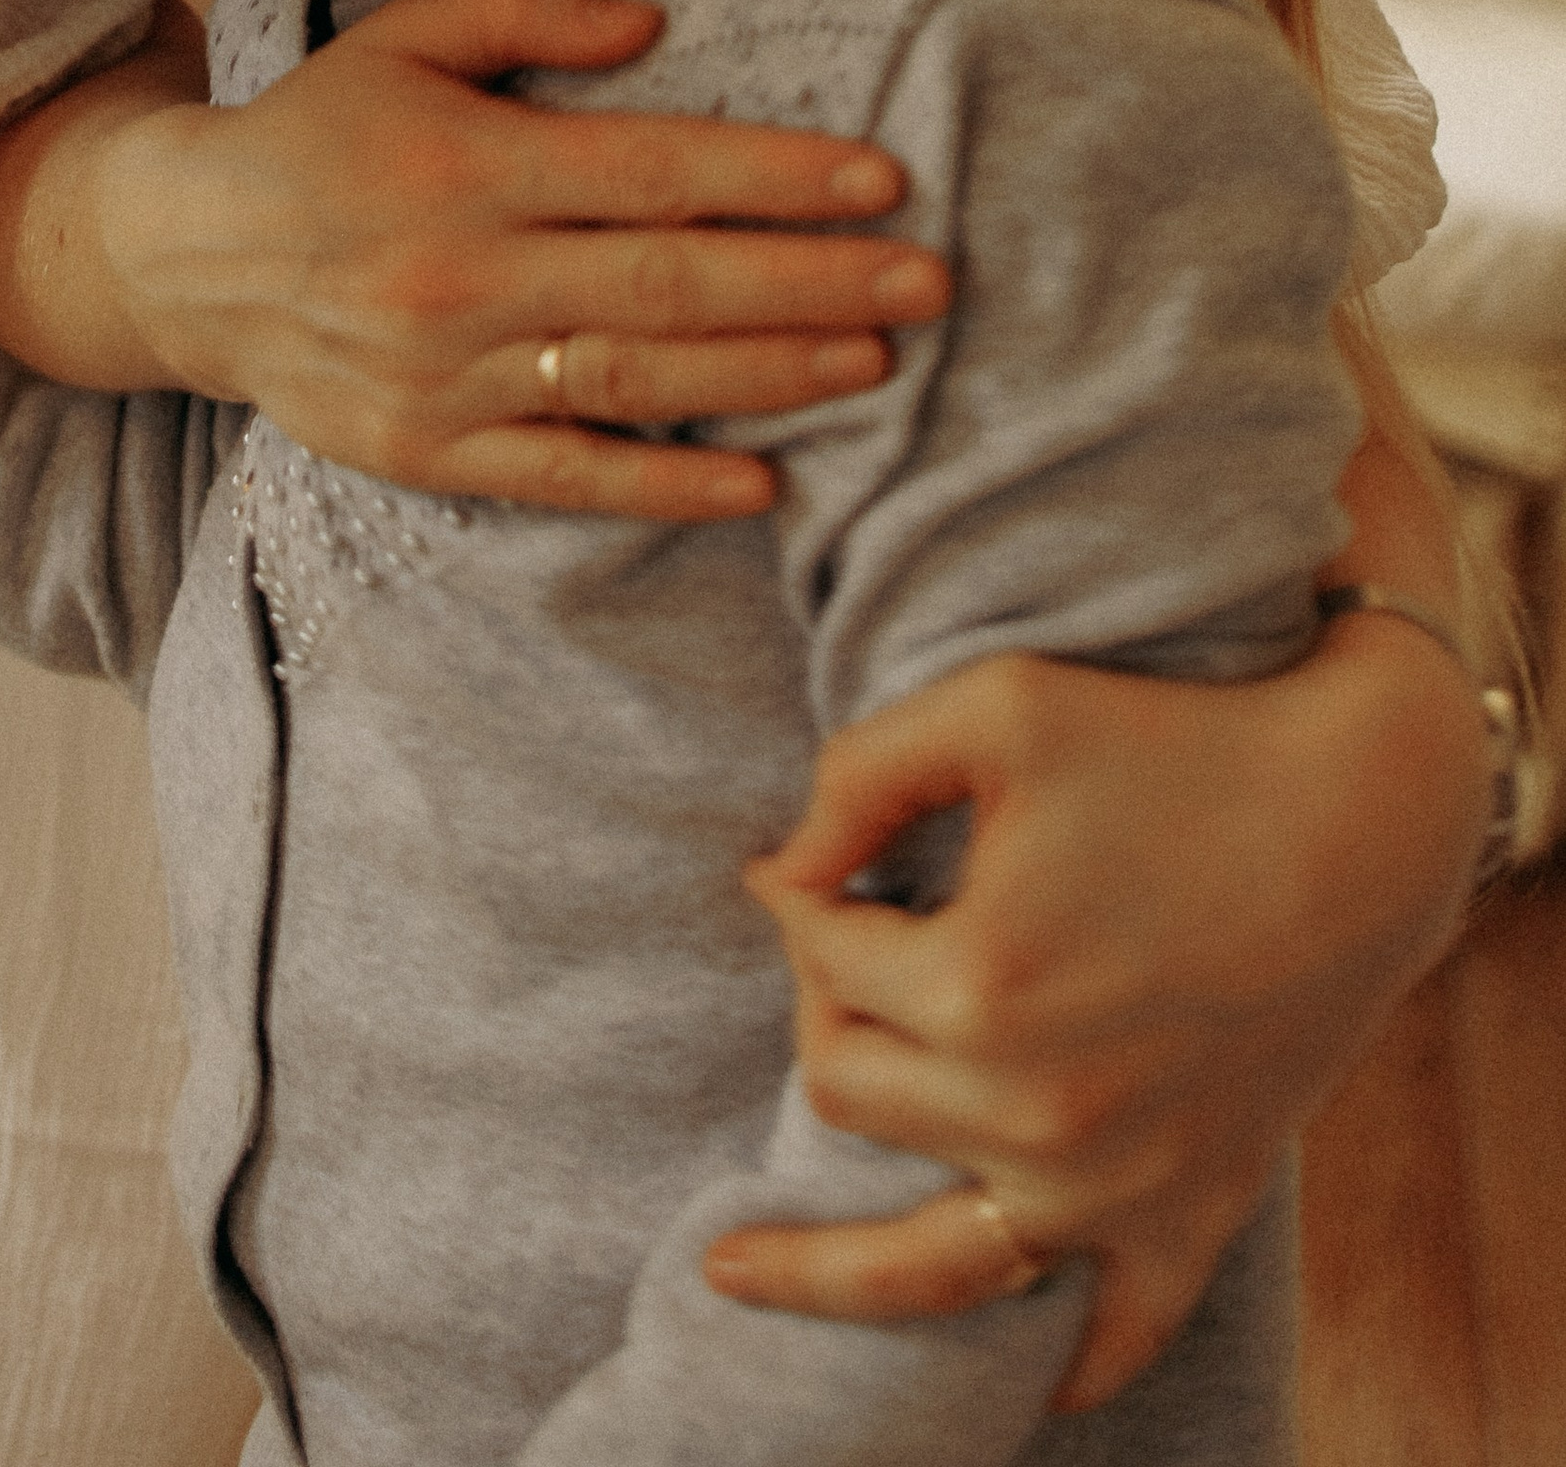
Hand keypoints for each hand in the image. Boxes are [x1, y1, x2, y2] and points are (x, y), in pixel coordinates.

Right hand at [91, 0, 945, 519]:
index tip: (882, 177)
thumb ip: (523, 5)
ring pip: (632, 380)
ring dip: (766, 376)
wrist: (184, 255)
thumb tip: (651, 22)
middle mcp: (461, 272)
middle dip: (810, 281)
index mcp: (467, 160)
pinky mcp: (428, 455)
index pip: (650, 170)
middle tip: (929, 280)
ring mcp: (444, 375)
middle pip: (665, 282)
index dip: (772, 175)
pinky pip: (563, 477)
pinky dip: (661, 484)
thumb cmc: (322, 129)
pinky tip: (761, 482)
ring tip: (876, 361)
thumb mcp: (402, 32)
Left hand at [703, 618, 1488, 1405]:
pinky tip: (1014, 1381)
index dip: (800, 898)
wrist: (1359, 816)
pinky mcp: (1192, 1213)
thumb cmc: (1169, 741)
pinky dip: (1058, 1367)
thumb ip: (859, 776)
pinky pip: (1110, 1338)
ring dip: (822, 1270)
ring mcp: (1115, 1184)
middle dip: (826, 1013)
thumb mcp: (993, 706)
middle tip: (848, 957)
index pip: (820, 958)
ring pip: (925, 1260)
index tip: (806, 867)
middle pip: (847, 1091)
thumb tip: (780, 874)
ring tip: (728, 1273)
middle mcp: (1035, 1111)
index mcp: (977, 986)